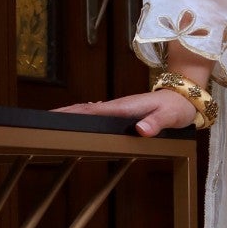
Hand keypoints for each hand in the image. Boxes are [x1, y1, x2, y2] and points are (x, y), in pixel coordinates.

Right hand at [54, 88, 198, 135]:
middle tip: (41, 123)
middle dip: (64, 114)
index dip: (73, 113)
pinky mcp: (122, 113)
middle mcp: (119, 106)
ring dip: (70, 115)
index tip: (53, 116)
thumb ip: (155, 123)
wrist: (185, 97)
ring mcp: (119, 109)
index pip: (93, 110)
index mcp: (125, 107)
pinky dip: (83, 118)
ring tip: (50, 124)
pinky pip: (98, 115)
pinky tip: (75, 124)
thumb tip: (140, 130)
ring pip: (90, 111)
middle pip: (85, 109)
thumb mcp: (170, 117)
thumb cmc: (177, 107)